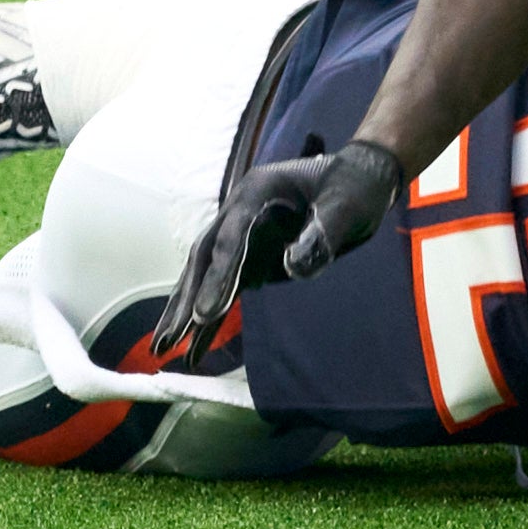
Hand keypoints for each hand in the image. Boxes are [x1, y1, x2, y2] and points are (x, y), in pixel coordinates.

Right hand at [153, 136, 404, 358]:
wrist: (363, 179)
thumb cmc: (357, 186)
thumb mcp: (348, 205)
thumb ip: (323, 233)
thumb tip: (294, 268)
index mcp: (258, 189)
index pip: (231, 237)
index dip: (219, 276)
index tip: (206, 314)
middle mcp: (240, 210)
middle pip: (205, 257)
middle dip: (187, 299)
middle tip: (169, 339)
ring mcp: (242, 234)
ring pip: (204, 274)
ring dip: (185, 310)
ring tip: (164, 348)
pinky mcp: (250, 255)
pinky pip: (223, 287)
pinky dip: (209, 315)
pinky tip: (195, 348)